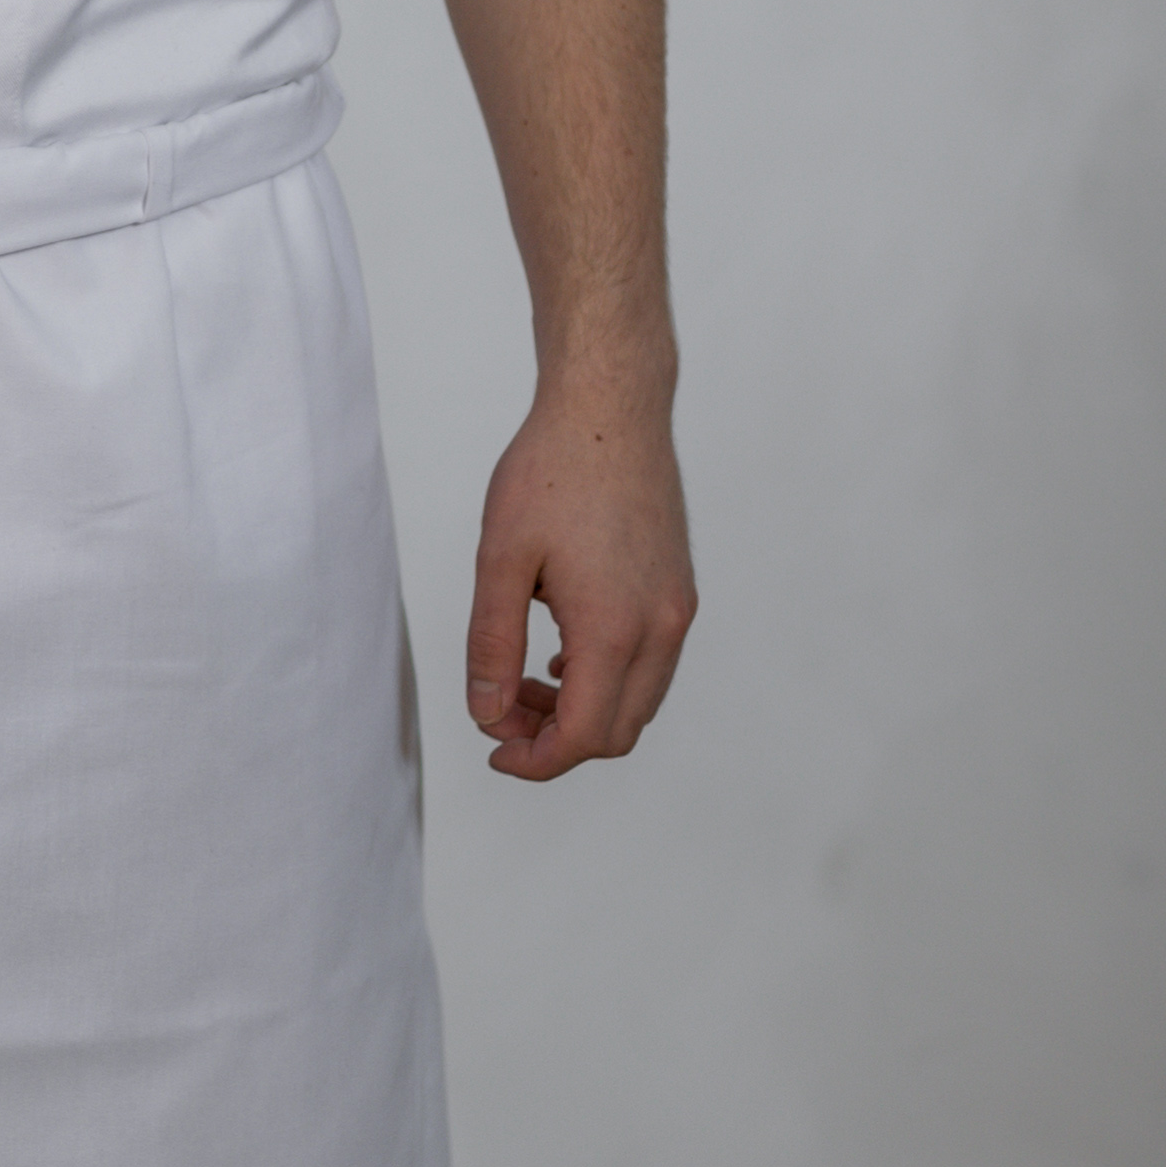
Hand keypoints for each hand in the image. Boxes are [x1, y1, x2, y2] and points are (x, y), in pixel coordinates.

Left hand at [463, 358, 694, 785]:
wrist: (611, 407)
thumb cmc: (553, 470)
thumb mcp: (501, 560)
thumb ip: (491, 645)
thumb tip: (486, 712)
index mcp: (615, 627)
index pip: (585, 736)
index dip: (536, 759)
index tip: (494, 747)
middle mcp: (660, 627)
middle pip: (617, 732)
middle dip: (556, 740)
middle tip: (501, 709)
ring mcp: (677, 609)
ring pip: (638, 702)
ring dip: (584, 710)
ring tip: (525, 679)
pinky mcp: (679, 591)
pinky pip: (651, 666)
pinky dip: (608, 679)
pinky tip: (562, 652)